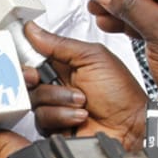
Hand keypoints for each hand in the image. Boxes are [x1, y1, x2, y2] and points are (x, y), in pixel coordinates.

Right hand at [23, 23, 147, 150]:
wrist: (131, 127)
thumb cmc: (121, 93)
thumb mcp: (92, 58)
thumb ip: (59, 44)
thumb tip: (32, 30)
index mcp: (67, 64)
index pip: (34, 56)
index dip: (27, 58)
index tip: (29, 62)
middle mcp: (59, 85)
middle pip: (27, 79)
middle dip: (34, 78)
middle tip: (41, 78)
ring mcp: (56, 107)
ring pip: (34, 100)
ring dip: (59, 99)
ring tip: (81, 101)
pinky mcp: (55, 127)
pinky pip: (41, 120)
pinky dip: (61, 116)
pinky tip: (79, 116)